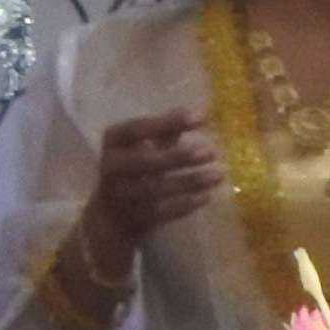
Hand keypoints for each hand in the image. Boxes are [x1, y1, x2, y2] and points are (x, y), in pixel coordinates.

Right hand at [85, 108, 224, 258]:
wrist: (110, 218)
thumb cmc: (134, 171)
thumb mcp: (145, 146)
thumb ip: (168, 128)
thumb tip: (202, 110)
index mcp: (113, 142)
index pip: (136, 128)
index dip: (168, 122)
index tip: (201, 117)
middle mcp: (110, 168)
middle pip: (144, 162)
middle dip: (179, 157)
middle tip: (212, 152)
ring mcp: (119, 197)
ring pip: (155, 189)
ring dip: (190, 182)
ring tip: (219, 174)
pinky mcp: (131, 220)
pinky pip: (160, 213)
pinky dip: (185, 204)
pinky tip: (207, 196)